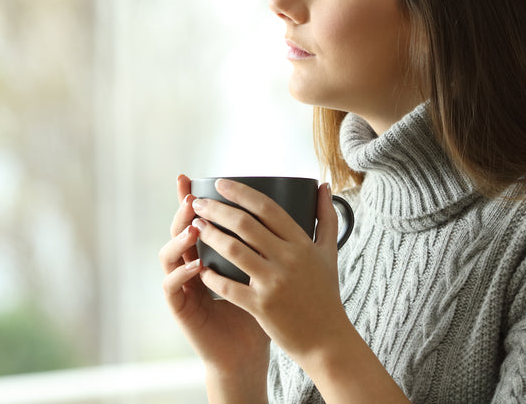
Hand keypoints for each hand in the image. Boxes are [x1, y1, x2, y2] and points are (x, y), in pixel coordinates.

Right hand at [159, 175, 269, 391]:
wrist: (246, 353)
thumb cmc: (259, 311)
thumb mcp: (268, 272)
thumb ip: (275, 243)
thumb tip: (303, 207)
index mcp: (210, 252)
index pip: (198, 219)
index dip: (190, 198)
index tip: (190, 177)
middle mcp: (191, 263)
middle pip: (178, 230)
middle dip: (183, 212)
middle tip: (193, 198)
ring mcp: (183, 285)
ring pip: (168, 254)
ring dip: (180, 239)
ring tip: (195, 228)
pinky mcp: (181, 308)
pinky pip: (173, 286)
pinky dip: (182, 274)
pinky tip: (196, 266)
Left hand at [190, 179, 347, 364]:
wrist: (327, 341)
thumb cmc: (325, 295)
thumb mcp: (330, 253)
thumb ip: (327, 218)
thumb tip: (324, 186)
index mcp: (302, 244)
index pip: (267, 208)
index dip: (240, 193)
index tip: (220, 184)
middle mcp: (288, 260)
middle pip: (245, 225)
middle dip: (217, 210)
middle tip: (199, 203)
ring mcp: (274, 283)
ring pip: (233, 250)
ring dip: (210, 235)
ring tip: (195, 226)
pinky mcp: (261, 306)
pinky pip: (228, 286)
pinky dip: (211, 275)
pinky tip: (199, 266)